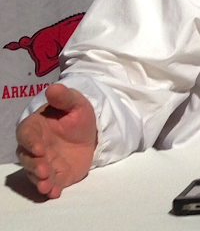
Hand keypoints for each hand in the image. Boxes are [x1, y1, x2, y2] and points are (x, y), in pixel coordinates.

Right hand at [16, 83, 97, 198]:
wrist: (92, 132)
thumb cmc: (77, 114)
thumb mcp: (75, 103)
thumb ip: (64, 97)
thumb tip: (53, 87)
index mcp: (35, 128)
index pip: (26, 135)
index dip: (30, 142)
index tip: (39, 148)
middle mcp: (35, 148)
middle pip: (27, 158)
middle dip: (34, 165)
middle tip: (44, 170)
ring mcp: (44, 163)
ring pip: (36, 174)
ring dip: (40, 181)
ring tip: (47, 186)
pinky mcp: (56, 176)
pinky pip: (50, 184)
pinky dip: (51, 190)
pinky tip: (55, 193)